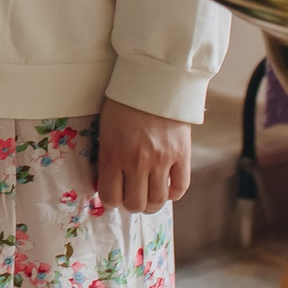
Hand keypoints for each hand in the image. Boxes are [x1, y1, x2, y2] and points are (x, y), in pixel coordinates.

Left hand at [95, 97, 192, 213]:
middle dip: (131, 205)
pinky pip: (180, 188)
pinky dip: (173, 194)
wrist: (153, 82)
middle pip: (135, 204)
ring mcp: (162, 160)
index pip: (110, 196)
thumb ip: (108, 156)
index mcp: (113, 154)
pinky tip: (166, 188)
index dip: (111, 200)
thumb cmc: (123, 103)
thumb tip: (108, 183)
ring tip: (148, 197)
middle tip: (131, 197)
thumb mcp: (106, 129)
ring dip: (151, 204)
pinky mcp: (182, 156)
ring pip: (158, 201)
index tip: (113, 194)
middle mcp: (137, 161)